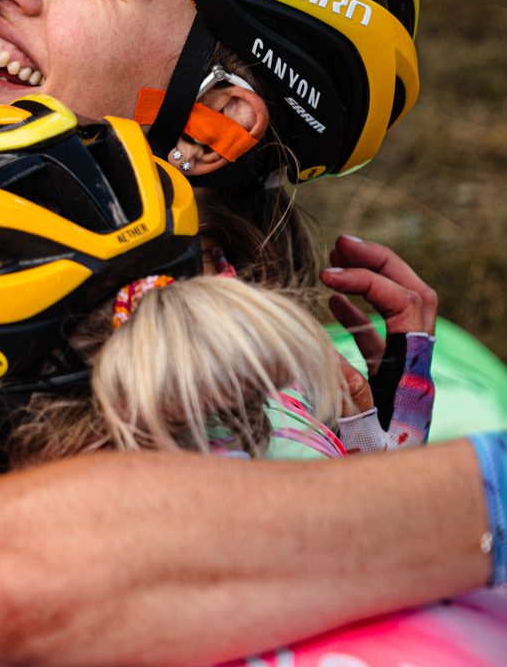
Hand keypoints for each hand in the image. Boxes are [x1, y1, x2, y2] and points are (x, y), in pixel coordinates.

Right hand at [322, 234, 435, 449]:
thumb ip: (342, 380)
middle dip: (381, 262)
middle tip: (343, 244)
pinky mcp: (389, 379)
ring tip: (336, 261)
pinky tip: (332, 301)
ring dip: (372, 279)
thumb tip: (321, 341)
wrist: (384, 493)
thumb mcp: (355, 421)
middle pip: (415, 292)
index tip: (326, 277)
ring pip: (402, 308)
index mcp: (412, 368)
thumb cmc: (371, 461)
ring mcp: (404, 368)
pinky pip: (381, 332)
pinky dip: (359, 308)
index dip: (366, 282)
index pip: (402, 303)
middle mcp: (416, 363)